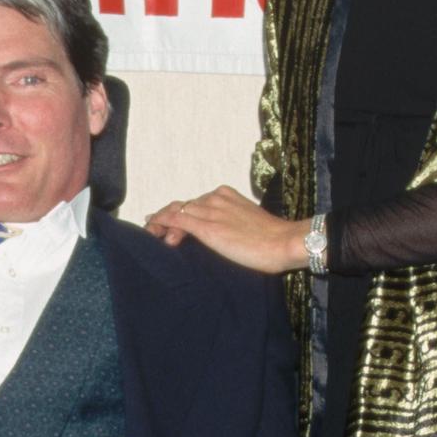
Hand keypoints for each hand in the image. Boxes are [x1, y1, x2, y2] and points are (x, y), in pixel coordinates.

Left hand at [145, 187, 307, 273]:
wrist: (283, 242)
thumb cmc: (271, 239)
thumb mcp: (245, 224)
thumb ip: (229, 224)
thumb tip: (220, 236)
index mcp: (225, 195)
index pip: (194, 202)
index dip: (178, 214)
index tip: (167, 225)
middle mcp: (215, 198)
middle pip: (181, 206)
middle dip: (165, 218)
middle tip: (154, 231)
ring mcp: (210, 211)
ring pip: (175, 211)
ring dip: (160, 222)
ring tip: (152, 235)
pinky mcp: (207, 227)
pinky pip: (177, 220)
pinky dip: (162, 224)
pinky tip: (154, 232)